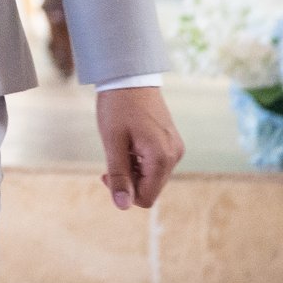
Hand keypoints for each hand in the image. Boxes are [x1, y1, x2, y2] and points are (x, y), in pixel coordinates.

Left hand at [96, 86, 183, 210]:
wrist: (130, 76)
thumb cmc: (118, 107)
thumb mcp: (113, 142)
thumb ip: (119, 175)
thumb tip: (122, 206)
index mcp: (162, 158)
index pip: (145, 198)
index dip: (123, 192)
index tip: (107, 172)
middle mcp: (175, 156)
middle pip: (150, 188)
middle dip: (129, 180)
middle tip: (112, 157)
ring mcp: (176, 148)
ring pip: (153, 177)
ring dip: (134, 170)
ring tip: (122, 146)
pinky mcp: (172, 142)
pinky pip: (156, 164)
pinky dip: (141, 161)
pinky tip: (131, 142)